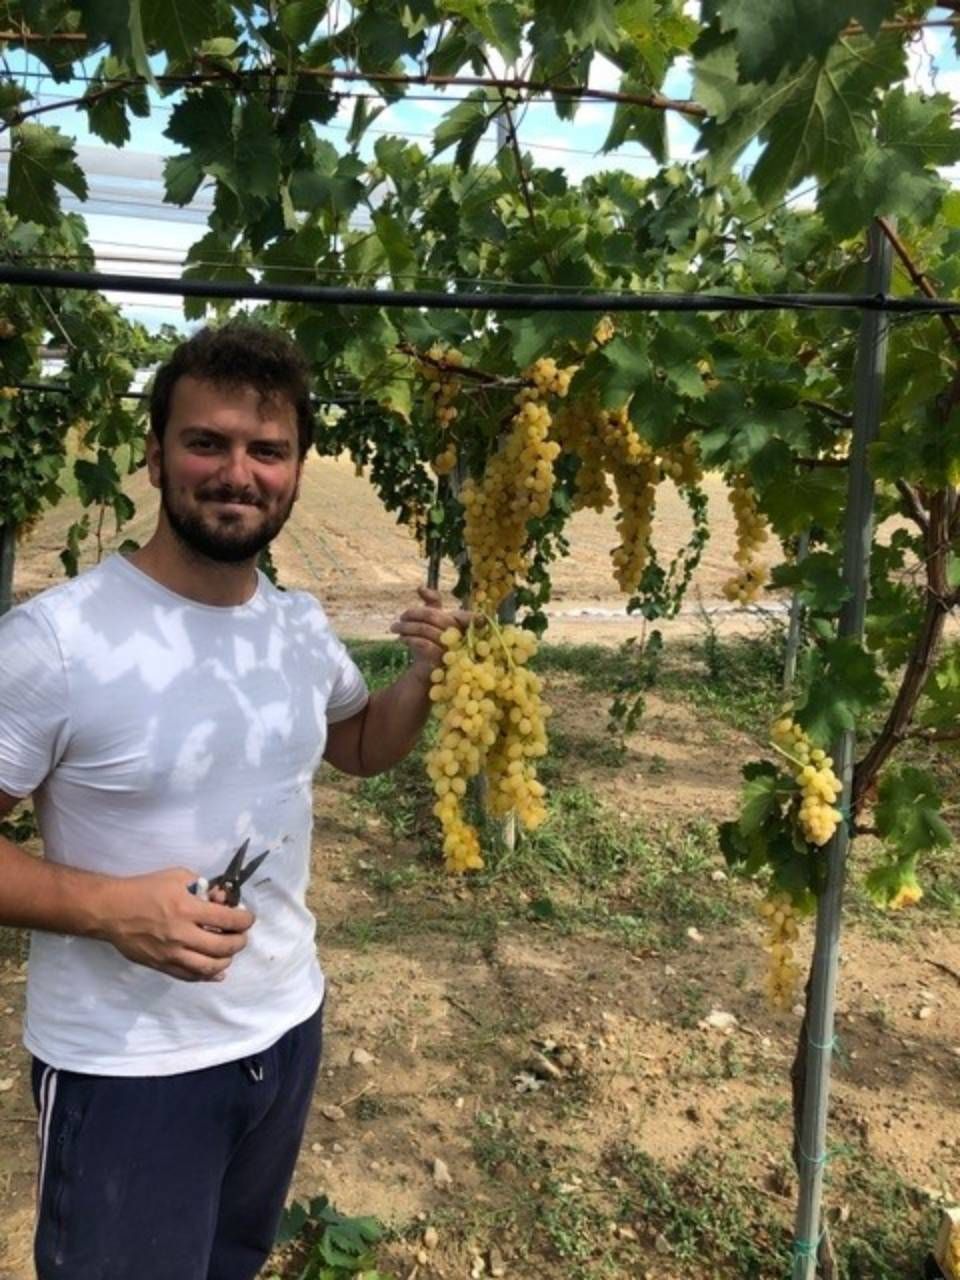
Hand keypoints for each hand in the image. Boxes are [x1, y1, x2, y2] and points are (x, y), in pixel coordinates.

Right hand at [98, 867, 254, 982]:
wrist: (111, 911)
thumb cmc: (144, 889)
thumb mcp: (177, 876)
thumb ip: (202, 886)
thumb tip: (220, 899)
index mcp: (187, 908)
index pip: (228, 920)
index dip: (245, 920)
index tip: (248, 918)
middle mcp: (182, 934)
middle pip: (223, 947)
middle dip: (239, 941)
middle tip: (241, 936)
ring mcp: (171, 954)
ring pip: (209, 967)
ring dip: (226, 961)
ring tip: (229, 952)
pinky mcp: (161, 965)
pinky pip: (189, 976)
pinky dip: (207, 977)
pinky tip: (217, 973)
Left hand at [390, 586, 470, 680]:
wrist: (428, 670)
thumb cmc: (433, 641)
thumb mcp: (433, 620)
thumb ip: (432, 602)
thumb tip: (421, 587)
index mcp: (462, 625)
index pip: (461, 613)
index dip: (449, 603)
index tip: (430, 606)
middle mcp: (461, 637)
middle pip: (435, 616)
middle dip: (414, 614)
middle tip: (401, 616)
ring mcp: (452, 650)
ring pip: (426, 630)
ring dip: (406, 627)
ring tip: (394, 627)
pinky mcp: (441, 662)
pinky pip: (425, 645)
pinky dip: (410, 639)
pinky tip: (401, 638)